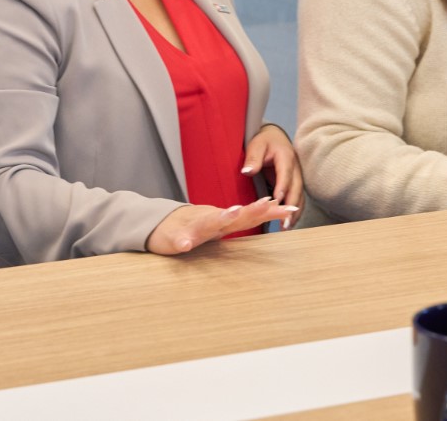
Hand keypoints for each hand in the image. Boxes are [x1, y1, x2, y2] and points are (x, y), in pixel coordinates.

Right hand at [145, 198, 295, 255]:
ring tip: (233, 212)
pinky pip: (178, 240)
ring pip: (206, 223)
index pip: (249, 214)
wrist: (157, 225)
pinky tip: (184, 244)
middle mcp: (209, 221)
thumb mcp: (218, 225)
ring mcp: (191, 229)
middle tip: (269, 203)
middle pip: (233, 215)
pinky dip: (181, 242)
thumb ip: (240, 219)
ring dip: (220, 217)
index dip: (268, 211)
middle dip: (251, 210)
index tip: (289, 208)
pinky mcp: (173, 238)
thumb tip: (267, 211)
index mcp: (222, 220)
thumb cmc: (191, 226)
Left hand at [241, 124, 304, 228]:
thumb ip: (253, 158)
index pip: (285, 174)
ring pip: (299, 195)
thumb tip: (247, 171)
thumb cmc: (264, 141)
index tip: (278, 200)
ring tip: (286, 227)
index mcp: (286, 157)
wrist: (275, 137)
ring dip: (295, 211)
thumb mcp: (256, 145)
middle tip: (284, 222)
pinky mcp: (295, 182)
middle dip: (291, 206)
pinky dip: (295, 210)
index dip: (282, 187)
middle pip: (296, 188)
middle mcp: (295, 168)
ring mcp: (297, 176)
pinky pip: (297, 197)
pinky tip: (289, 221)